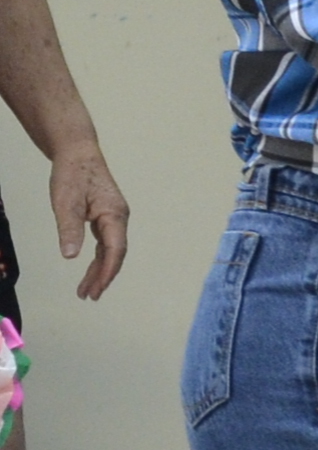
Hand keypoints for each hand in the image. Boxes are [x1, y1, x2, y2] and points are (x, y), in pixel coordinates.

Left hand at [43, 145, 122, 302]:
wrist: (77, 152)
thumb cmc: (72, 174)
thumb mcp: (65, 202)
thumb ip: (69, 229)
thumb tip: (71, 256)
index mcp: (114, 215)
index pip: (115, 251)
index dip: (106, 272)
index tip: (95, 290)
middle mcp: (119, 218)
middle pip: (115, 254)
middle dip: (103, 277)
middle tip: (89, 296)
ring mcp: (114, 217)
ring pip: (110, 250)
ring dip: (99, 270)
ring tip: (86, 289)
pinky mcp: (106, 216)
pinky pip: (106, 242)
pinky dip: (98, 258)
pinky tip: (89, 267)